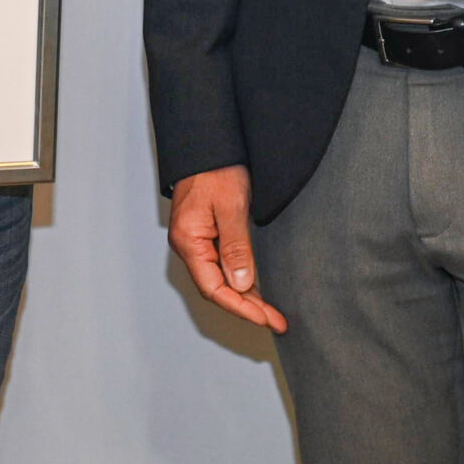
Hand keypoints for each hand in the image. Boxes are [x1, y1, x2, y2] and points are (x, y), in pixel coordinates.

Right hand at [169, 165, 287, 332]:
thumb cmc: (216, 169)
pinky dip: (238, 279)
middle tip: (276, 319)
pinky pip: (219, 265)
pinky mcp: (204, 233)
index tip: (266, 318)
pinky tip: (254, 287)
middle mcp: (188, 244)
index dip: (241, 308)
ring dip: (243, 296)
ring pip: (218, 279)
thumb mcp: (231, 207)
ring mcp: (195, 239)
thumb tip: (242, 285)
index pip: (213, 288)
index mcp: (188, 240)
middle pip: (215, 288)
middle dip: (245, 307)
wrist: (208, 144)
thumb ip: (236, 248)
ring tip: (270, 310)